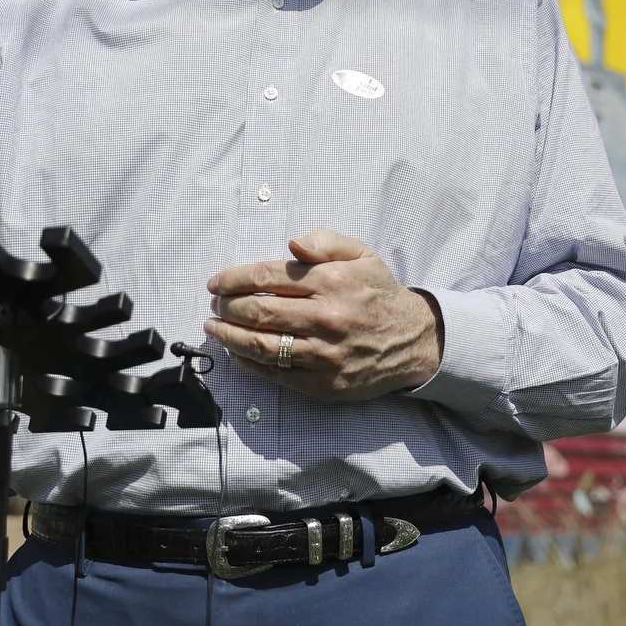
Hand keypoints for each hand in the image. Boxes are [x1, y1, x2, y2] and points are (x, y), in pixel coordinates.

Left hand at [204, 230, 443, 401]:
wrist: (413, 341)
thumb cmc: (379, 295)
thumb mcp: (362, 255)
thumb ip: (326, 242)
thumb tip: (292, 244)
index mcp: (331, 281)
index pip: (266, 277)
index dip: (233, 279)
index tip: (216, 283)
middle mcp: (326, 317)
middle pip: (258, 311)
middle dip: (226, 306)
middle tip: (214, 304)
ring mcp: (323, 354)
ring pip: (261, 345)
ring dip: (228, 336)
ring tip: (213, 328)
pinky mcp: (323, 383)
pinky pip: (275, 374)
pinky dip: (248, 362)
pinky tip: (236, 352)